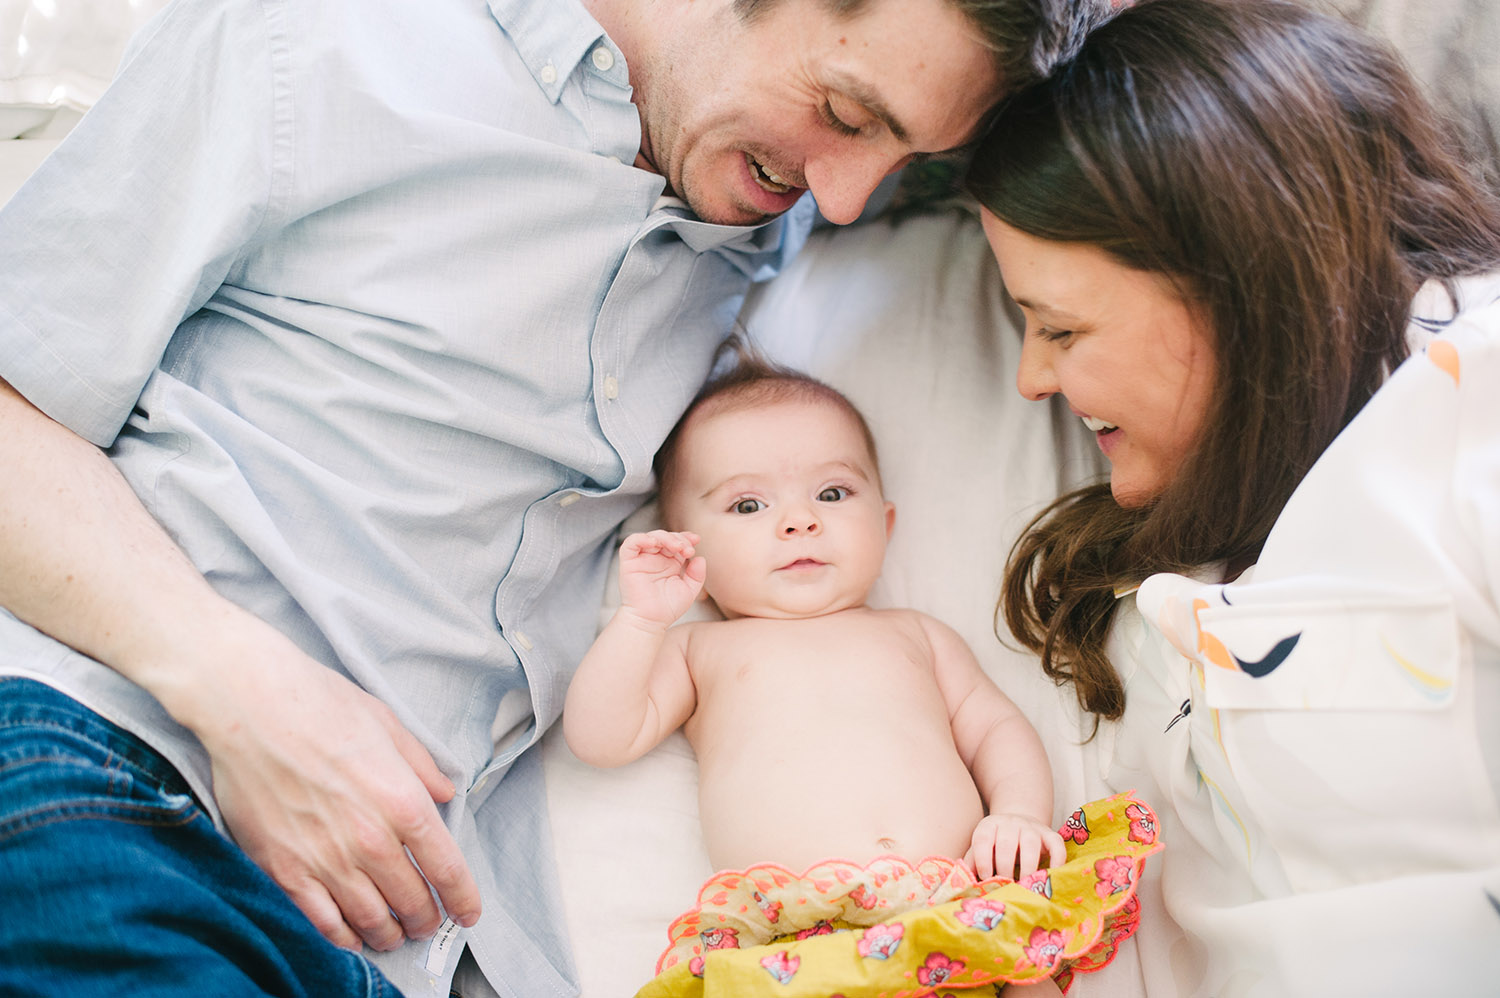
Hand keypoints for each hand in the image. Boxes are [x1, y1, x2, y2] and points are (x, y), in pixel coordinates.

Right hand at [192, 634, 481, 951]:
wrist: (250, 705)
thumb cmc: (320, 705)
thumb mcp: (388, 725)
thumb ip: (421, 766)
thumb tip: (444, 794)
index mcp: (403, 802)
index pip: (447, 869)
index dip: (463, 899)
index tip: (468, 913)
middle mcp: (369, 839)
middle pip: (411, 901)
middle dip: (426, 919)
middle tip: (428, 922)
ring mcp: (325, 858)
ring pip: (370, 919)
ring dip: (389, 934)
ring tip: (395, 935)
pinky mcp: (284, 869)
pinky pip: (321, 921)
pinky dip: (342, 936)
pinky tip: (351, 937)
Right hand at [616, 530, 705, 626]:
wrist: (650, 621)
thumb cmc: (668, 608)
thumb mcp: (689, 591)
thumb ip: (697, 575)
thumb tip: (700, 557)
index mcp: (670, 562)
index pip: (677, 542)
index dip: (686, 537)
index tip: (696, 540)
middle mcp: (656, 558)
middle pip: (666, 537)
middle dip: (679, 539)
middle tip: (688, 549)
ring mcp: (642, 559)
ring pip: (651, 537)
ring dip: (665, 537)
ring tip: (677, 547)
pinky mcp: (628, 562)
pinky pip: (631, 543)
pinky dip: (641, 538)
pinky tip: (654, 543)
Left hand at [965, 812, 1067, 880]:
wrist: (1019, 822)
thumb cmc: (996, 844)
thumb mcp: (982, 848)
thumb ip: (972, 862)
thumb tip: (961, 883)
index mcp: (989, 825)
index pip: (983, 839)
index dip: (982, 860)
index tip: (986, 878)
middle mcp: (1010, 823)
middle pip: (1006, 843)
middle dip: (1005, 867)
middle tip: (1006, 886)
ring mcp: (1031, 827)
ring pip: (1030, 843)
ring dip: (1027, 867)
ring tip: (1025, 884)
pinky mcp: (1050, 834)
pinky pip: (1056, 844)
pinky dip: (1057, 859)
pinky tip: (1052, 874)